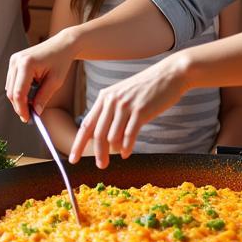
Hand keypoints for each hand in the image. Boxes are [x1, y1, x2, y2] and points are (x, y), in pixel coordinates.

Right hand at [5, 31, 76, 120]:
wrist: (62, 44)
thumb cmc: (61, 61)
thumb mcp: (55, 82)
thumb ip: (43, 97)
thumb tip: (36, 113)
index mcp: (27, 64)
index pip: (19, 93)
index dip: (22, 109)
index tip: (27, 119)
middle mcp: (16, 61)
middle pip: (11, 92)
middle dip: (19, 106)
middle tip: (30, 116)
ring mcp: (13, 60)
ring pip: (10, 88)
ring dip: (19, 99)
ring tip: (33, 104)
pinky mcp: (14, 61)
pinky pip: (12, 81)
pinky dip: (19, 90)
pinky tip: (31, 92)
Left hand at [70, 57, 189, 167]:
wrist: (169, 74)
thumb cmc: (147, 88)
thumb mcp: (124, 96)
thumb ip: (112, 113)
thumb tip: (106, 141)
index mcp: (105, 96)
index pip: (86, 124)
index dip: (78, 144)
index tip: (73, 159)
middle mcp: (112, 100)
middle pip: (98, 134)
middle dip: (98, 153)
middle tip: (101, 166)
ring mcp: (126, 105)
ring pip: (112, 136)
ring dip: (114, 150)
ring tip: (118, 155)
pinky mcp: (140, 111)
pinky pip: (129, 135)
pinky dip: (127, 147)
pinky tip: (126, 154)